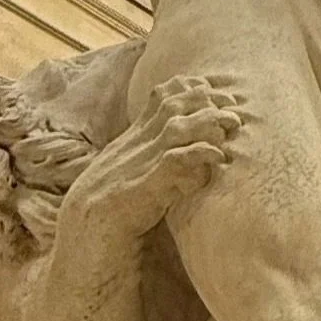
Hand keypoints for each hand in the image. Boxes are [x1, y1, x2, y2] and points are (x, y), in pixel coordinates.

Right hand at [84, 74, 242, 228]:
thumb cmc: (115, 206)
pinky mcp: (146, 186)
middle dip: (207, 100)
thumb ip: (157, 156)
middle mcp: (137, 143)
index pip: (162, 96)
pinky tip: (218, 157)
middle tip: (233, 110)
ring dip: (208, 122)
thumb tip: (192, 156)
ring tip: (232, 125)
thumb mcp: (133, 170)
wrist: (87, 231)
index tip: (217, 95)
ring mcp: (140, 162)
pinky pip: (175, 160)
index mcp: (135, 137)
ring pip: (176, 126)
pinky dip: (199, 154)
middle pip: (172, 104)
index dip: (192, 89)